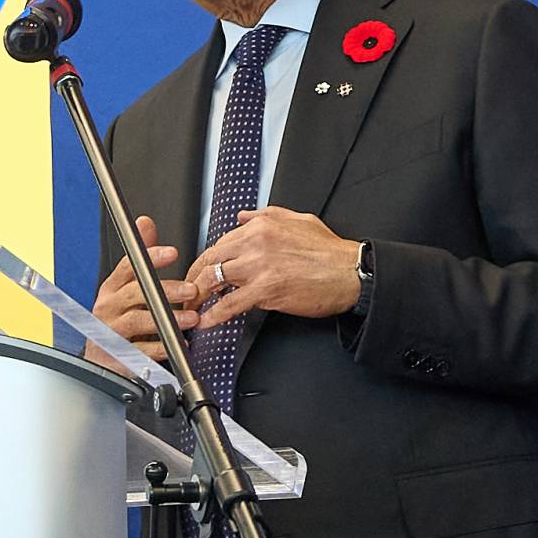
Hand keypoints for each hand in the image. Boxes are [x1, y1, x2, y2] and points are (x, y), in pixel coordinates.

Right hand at [91, 213, 200, 365]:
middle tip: (191, 290)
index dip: (150, 257)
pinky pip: (140, 350)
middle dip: (166, 290)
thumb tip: (145, 223)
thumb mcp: (126, 286)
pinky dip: (161, 347)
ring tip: (191, 318)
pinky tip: (178, 343)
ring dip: (168, 319)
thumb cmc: (119, 319)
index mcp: (112, 288)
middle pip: (135, 293)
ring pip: (138, 321)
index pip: (128, 266)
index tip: (171, 253)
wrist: (102, 358)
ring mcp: (110, 330)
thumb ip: (140, 256)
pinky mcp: (117, 354)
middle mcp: (108, 306)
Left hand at [188, 207, 359, 325]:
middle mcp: (255, 244)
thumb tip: (242, 216)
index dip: (206, 260)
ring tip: (191, 307)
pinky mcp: (266, 290)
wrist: (352, 273)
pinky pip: (230, 304)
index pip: (220, 243)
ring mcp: (258, 268)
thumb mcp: (298, 220)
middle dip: (193, 277)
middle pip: (210, 260)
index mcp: (260, 227)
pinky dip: (215, 315)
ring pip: (214, 280)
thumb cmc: (329, 251)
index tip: (200, 271)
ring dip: (198, 296)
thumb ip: (266, 216)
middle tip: (185, 291)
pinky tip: (207, 321)